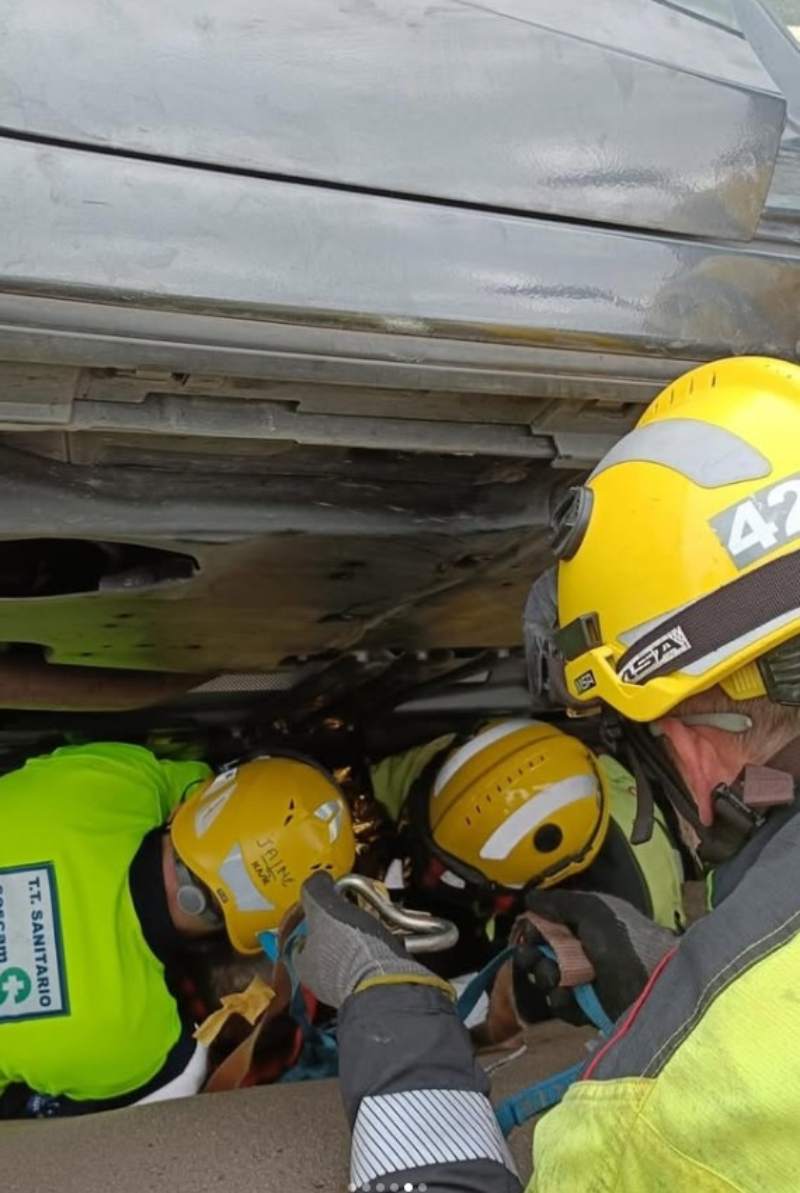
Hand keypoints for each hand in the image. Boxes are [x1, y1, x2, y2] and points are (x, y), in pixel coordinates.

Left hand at [293, 873, 437, 1008]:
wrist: (388, 983)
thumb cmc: (349, 947)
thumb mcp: (325, 909)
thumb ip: (316, 891)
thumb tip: (318, 879)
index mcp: (305, 963)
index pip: (302, 937)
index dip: (314, 916)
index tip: (328, 902)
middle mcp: (325, 980)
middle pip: (331, 943)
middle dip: (344, 924)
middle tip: (357, 906)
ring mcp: (352, 986)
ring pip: (355, 951)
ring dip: (367, 934)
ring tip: (380, 916)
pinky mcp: (378, 987)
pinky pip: (377, 959)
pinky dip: (384, 946)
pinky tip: (393, 934)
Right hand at [519, 889, 676, 1021]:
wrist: (653, 990)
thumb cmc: (624, 944)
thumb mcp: (594, 913)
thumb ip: (561, 903)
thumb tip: (530, 897)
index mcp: (590, 922)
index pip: (551, 921)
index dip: (535, 926)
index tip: (527, 931)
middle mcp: (586, 948)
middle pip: (544, 950)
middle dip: (532, 954)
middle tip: (530, 957)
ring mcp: (587, 979)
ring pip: (549, 977)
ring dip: (545, 976)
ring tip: (554, 978)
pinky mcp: (589, 1007)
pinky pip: (563, 1003)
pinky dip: (561, 1000)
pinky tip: (566, 996)